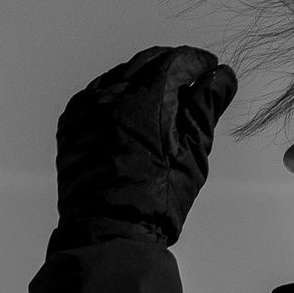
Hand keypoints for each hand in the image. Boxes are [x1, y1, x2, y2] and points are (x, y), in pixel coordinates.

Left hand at [53, 44, 235, 248]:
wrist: (110, 231)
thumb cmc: (157, 199)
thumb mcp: (193, 151)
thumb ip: (207, 106)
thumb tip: (221, 76)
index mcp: (145, 98)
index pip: (176, 60)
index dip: (197, 62)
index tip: (210, 69)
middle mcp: (110, 95)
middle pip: (146, 62)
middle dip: (171, 66)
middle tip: (191, 80)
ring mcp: (86, 108)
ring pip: (120, 76)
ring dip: (144, 79)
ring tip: (164, 99)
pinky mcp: (71, 123)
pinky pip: (98, 95)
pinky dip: (119, 95)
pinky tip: (134, 113)